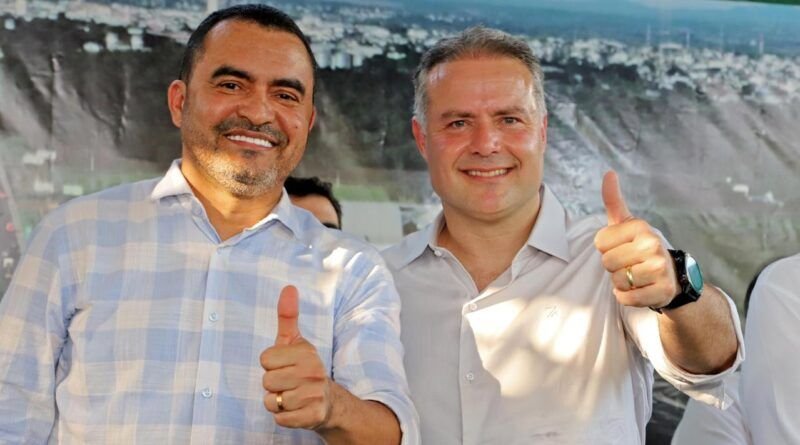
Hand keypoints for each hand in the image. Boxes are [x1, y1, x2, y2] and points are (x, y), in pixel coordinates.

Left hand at [260, 285, 332, 428]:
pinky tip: (296, 409)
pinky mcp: (311, 416)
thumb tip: (288, 288)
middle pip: (267, 381)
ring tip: (292, 395)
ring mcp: (313, 395)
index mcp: (307, 353)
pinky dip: (283, 416)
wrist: (328, 402)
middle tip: (289, 382)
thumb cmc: (304, 368)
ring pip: (271, 400)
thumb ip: (288, 316)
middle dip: (273, 384)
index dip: (271, 364)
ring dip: (277, 401)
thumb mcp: (295, 342)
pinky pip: (279, 418)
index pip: (265, 359)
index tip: (286, 365)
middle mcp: (313, 373)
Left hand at [594, 171, 679, 308]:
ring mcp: (659, 269)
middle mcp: (653, 244)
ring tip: (636, 275)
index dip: (606, 249)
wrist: (671, 276)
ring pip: (617, 281)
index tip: (622, 247)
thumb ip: (614, 200)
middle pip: (607, 263)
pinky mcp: (661, 291)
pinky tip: (639, 289)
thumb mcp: (627, 224)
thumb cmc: (640, 247)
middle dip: (613, 267)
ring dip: (621, 283)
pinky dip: (627, 297)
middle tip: (630, 263)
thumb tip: (608, 173)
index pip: (599, 243)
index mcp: (641, 227)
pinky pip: (627, 298)